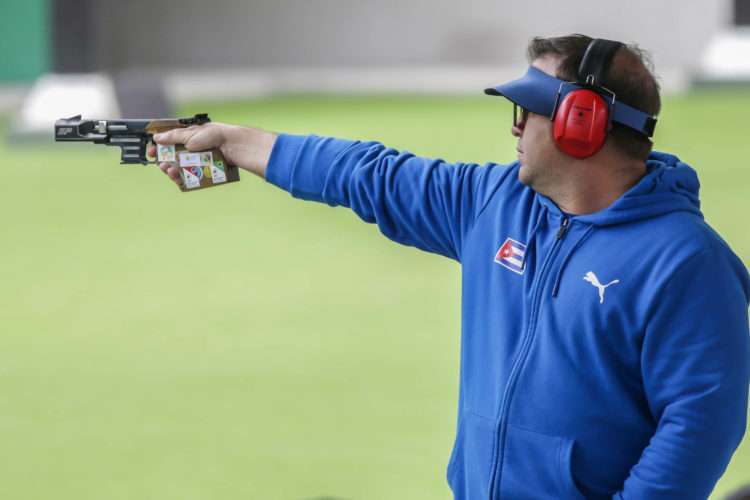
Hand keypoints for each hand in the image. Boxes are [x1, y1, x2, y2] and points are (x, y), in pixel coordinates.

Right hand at [146, 122, 277, 185]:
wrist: (235, 146)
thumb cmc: (215, 136)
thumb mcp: (192, 133)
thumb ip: (174, 137)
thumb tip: (157, 138)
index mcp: (188, 137)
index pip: (169, 143)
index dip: (158, 147)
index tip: (150, 152)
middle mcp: (192, 150)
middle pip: (172, 158)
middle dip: (164, 161)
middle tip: (160, 164)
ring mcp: (198, 161)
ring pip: (180, 170)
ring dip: (171, 171)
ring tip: (169, 171)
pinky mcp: (205, 172)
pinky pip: (191, 178)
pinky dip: (183, 179)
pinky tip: (178, 178)